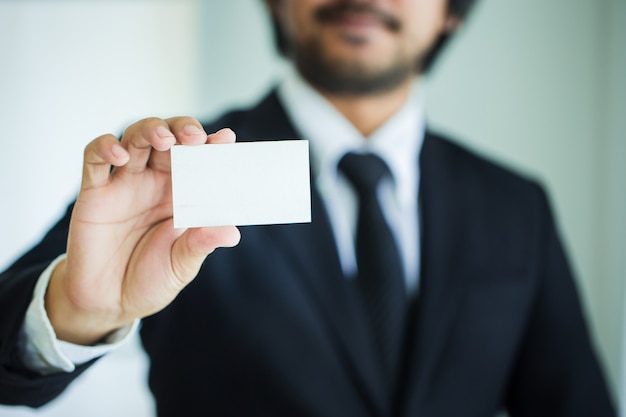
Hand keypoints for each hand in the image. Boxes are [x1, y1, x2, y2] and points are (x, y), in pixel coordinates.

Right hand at [46, 117, 240, 344]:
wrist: (109, 303)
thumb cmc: (150, 279)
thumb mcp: (181, 265)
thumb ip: (201, 244)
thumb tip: (232, 233)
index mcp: (182, 194)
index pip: (198, 160)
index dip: (211, 145)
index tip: (226, 139)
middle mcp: (155, 182)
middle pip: (168, 138)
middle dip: (181, 129)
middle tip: (194, 136)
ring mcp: (125, 183)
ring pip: (135, 139)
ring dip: (149, 130)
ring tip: (164, 139)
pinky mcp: (95, 192)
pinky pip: (95, 159)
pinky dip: (105, 147)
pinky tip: (120, 154)